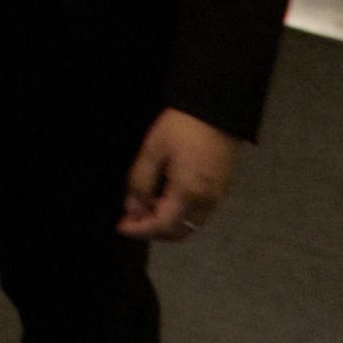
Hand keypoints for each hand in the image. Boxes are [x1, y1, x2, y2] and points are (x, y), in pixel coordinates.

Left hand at [117, 107, 238, 242]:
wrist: (217, 110)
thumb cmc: (181, 128)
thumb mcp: (152, 151)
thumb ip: (140, 183)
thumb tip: (132, 210)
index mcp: (188, 194)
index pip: (162, 226)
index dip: (139, 230)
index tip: (120, 227)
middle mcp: (206, 202)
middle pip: (179, 232)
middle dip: (153, 230)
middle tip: (131, 219)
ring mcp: (217, 197)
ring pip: (190, 225)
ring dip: (167, 224)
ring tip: (145, 206)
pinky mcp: (221, 189)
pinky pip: (199, 213)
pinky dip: (179, 214)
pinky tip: (163, 199)